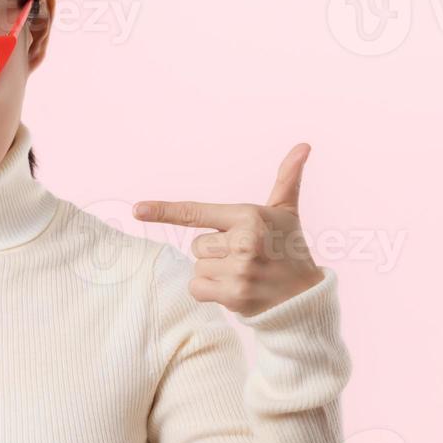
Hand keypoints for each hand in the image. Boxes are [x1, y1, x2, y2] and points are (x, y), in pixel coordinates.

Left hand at [132, 144, 323, 317]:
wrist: (305, 297)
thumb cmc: (289, 248)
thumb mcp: (286, 212)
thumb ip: (287, 178)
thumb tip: (303, 145)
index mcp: (248, 216)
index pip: (196, 212)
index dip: (164, 210)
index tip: (137, 209)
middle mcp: (244, 241)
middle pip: (197, 246)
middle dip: (216, 253)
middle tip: (246, 257)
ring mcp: (239, 269)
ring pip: (197, 268)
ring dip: (215, 274)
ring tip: (245, 274)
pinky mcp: (235, 295)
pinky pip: (197, 289)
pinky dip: (210, 293)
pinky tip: (236, 290)